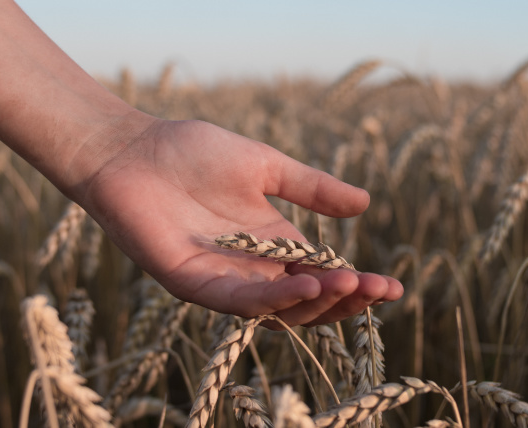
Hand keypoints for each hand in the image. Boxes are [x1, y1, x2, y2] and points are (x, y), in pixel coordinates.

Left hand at [75, 117, 402, 326]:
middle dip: (344, 301)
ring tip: (347, 285)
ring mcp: (221, 279)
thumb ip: (311, 188)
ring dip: (314, 303)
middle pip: (305, 303)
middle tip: (377, 289)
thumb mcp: (266, 166)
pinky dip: (272, 298)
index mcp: (270, 245)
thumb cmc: (193, 152)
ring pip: (275, 310)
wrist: (134, 148)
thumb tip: (365, 204)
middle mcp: (250, 269)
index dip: (356, 285)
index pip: (321, 277)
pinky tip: (303, 285)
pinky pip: (237, 301)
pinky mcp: (191, 282)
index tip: (393, 286)